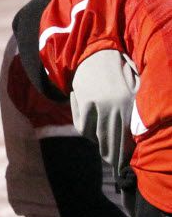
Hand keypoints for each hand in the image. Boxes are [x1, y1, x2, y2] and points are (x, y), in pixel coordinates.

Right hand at [70, 50, 138, 180]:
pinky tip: (89, 130)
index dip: (123, 152)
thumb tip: (132, 135)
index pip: (125, 135)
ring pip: (95, 134)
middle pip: (111, 139)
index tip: (123, 164)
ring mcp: (98, 104)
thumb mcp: (133, 88)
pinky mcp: (84, 102)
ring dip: (98, 143)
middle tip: (113, 164)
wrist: (96, 52)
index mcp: (128, 103)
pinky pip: (82, 125)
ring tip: (102, 148)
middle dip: (112, 154)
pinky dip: (85, 129)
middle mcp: (114, 106)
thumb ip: (133, 109)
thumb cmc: (119, 70)